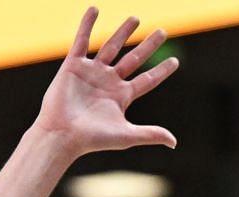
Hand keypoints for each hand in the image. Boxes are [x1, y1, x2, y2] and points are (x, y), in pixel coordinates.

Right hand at [34, 8, 179, 155]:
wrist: (63, 135)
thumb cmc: (93, 139)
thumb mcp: (126, 135)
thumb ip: (150, 134)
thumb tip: (173, 142)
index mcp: (122, 96)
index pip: (147, 80)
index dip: (161, 71)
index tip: (175, 61)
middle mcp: (109, 82)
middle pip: (134, 59)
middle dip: (148, 46)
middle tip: (162, 32)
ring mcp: (92, 72)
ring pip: (111, 47)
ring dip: (123, 32)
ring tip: (135, 18)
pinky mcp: (73, 66)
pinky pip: (81, 41)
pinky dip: (86, 24)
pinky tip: (94, 9)